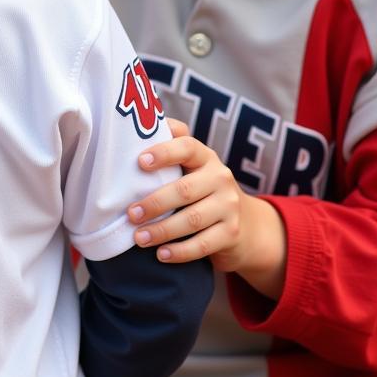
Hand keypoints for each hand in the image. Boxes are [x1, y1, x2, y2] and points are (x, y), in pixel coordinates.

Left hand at [130, 118, 286, 297]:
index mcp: (205, 156)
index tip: (140, 162)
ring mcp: (229, 206)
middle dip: (154, 203)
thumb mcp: (193, 166)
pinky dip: (179, 251)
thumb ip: (171, 145)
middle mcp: (221, 177)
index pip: (187, 146)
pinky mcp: (231, 233)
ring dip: (162, 230)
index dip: (164, 152)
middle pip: (185, 189)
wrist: (245, 224)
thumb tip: (137, 121)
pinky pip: (202, 244)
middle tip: (131, 213)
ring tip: (139, 238)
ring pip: (192, 219)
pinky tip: (161, 255)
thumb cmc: (202, 188)